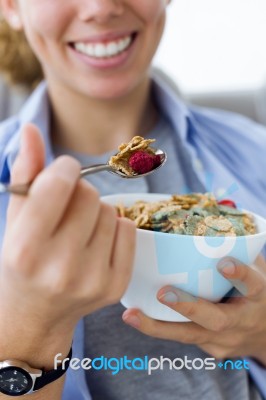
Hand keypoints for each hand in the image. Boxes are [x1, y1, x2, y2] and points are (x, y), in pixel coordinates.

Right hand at [0, 124, 135, 359]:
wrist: (37, 313)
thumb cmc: (23, 260)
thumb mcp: (15, 219)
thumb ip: (24, 174)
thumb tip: (31, 130)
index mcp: (25, 250)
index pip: (58, 184)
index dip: (64, 169)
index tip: (63, 172)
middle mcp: (59, 269)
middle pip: (89, 194)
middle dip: (78, 192)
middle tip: (67, 209)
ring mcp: (91, 280)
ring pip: (110, 210)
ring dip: (95, 211)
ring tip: (78, 231)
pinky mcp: (115, 286)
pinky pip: (128, 229)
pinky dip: (114, 228)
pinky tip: (95, 244)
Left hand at [122, 255, 265, 364]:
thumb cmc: (255, 292)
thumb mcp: (257, 270)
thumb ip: (239, 248)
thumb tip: (216, 212)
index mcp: (258, 296)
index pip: (252, 285)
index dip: (239, 274)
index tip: (223, 262)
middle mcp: (242, 321)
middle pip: (216, 320)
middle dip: (188, 307)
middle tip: (163, 293)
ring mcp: (227, 340)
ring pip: (191, 336)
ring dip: (158, 327)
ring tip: (131, 316)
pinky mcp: (212, 349)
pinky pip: (184, 337)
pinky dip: (160, 327)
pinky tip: (137, 317)